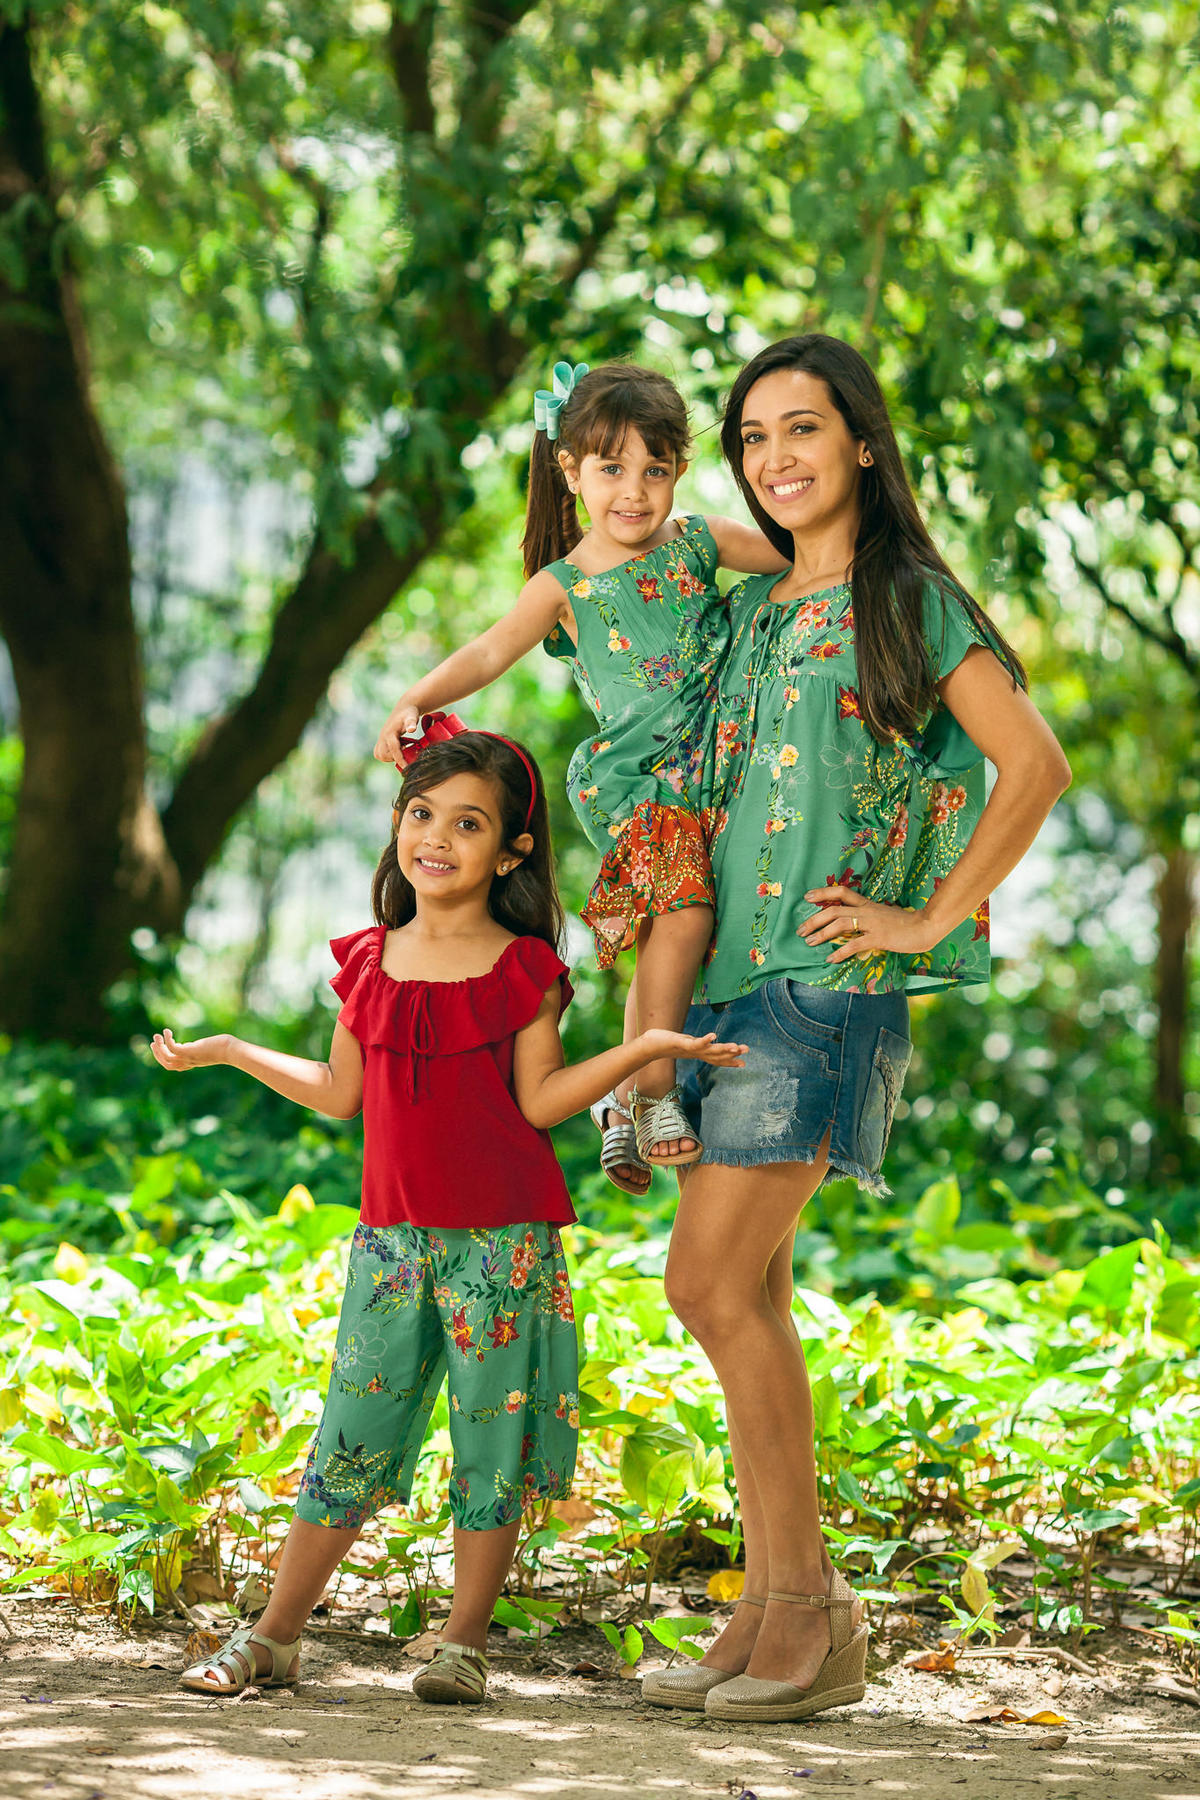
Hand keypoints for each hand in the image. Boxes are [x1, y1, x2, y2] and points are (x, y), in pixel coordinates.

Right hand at [150, 1028, 232, 1070]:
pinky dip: (166, 1040)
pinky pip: (172, 1048)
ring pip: (167, 1058)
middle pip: (167, 1064)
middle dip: (158, 1054)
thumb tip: (198, 1044)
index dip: (167, 1059)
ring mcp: (188, 1058)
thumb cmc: (226, 1048)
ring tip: (156, 1036)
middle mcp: (189, 1062)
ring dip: (158, 1048)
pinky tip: (167, 1031)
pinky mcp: (189, 1052)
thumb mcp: (210, 1048)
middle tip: (153, 1043)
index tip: (164, 1048)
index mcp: (193, 1062)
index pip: (176, 1066)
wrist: (231, 1051)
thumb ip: (201, 1047)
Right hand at [373, 700, 421, 763]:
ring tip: (401, 751)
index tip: (407, 768)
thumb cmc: (409, 714)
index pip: (394, 750)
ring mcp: (381, 738)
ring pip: (380, 755)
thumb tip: (411, 729)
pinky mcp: (381, 740)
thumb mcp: (412, 717)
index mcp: (390, 733)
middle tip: (405, 752)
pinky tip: (397, 750)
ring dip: (390, 757)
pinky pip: (380, 752)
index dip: (401, 760)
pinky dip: (387, 755)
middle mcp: (383, 736)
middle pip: (383, 755)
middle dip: (394, 758)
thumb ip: (412, 723)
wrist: (404, 709)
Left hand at [639, 1029, 748, 1067]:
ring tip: (736, 1046)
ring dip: (723, 1049)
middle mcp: (696, 1053)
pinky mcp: (681, 1044)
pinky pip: (695, 1043)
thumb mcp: (684, 1044)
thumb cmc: (666, 1044)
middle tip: (747, 1050)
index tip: (744, 1063)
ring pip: (710, 1051)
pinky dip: (704, 1040)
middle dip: (732, 1054)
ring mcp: (689, 1049)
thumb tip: (701, 1043)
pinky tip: (713, 1035)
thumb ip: (694, 1044)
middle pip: (717, 1055)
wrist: (649, 1046)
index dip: (730, 1062)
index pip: (716, 1059)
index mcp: (698, 1053)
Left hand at [800, 885, 935, 963]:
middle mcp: (867, 911)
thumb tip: (854, 926)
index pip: (842, 892)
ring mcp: (873, 923)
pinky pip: (855, 944)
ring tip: (809, 942)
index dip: (823, 892)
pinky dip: (840, 952)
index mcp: (868, 904)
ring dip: (822, 933)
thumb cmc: (907, 924)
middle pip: (834, 909)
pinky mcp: (879, 937)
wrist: (927, 926)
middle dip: (814, 919)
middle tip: (800, 930)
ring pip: (840, 923)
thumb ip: (870, 918)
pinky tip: (830, 959)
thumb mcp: (885, 916)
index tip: (807, 896)